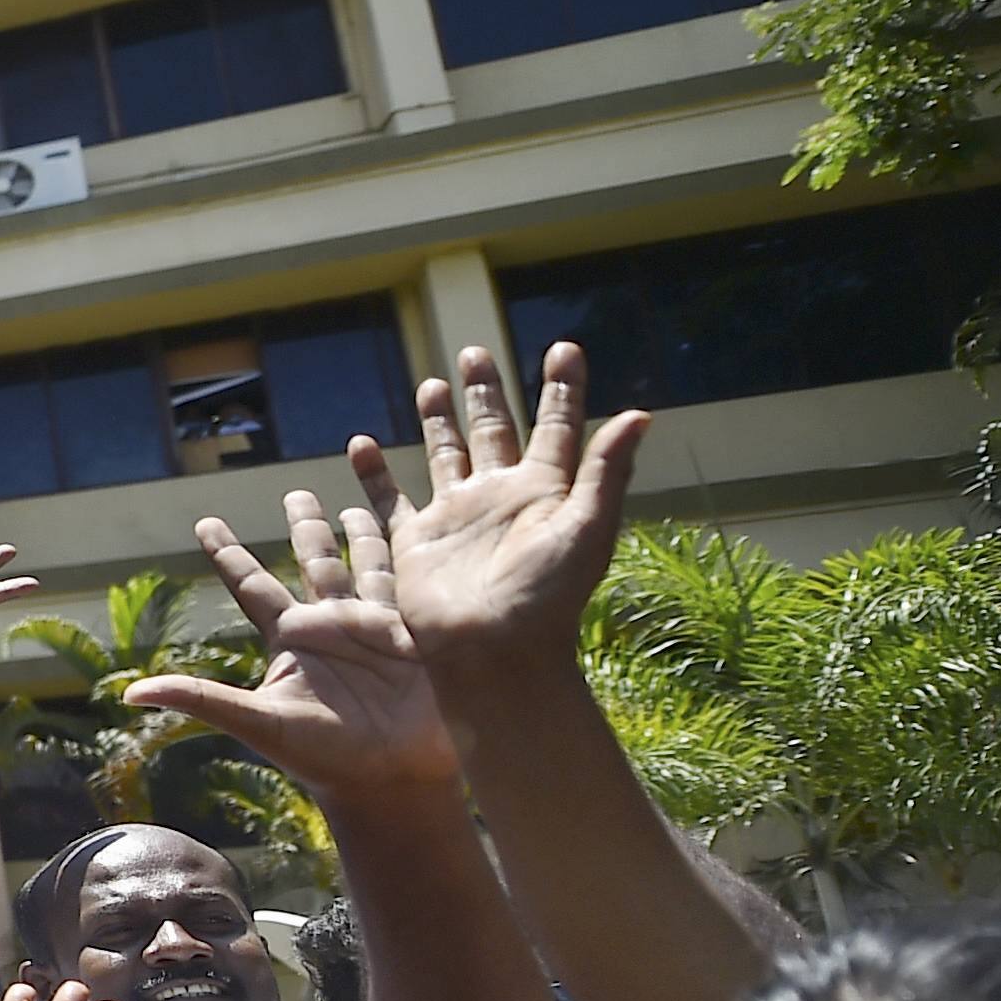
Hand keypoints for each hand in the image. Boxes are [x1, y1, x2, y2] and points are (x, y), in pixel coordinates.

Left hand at [126, 490, 456, 804]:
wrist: (391, 780)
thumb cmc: (323, 758)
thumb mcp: (258, 722)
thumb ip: (201, 699)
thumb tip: (129, 695)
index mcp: (287, 640)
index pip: (250, 584)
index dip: (228, 554)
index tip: (205, 523)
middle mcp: (326, 627)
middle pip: (309, 561)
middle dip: (303, 527)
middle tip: (295, 492)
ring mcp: (369, 628)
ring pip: (358, 563)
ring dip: (353, 532)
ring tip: (347, 502)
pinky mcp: (409, 633)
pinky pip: (401, 580)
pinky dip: (399, 550)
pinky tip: (400, 520)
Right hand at [371, 342, 648, 684]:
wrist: (493, 652)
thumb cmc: (547, 597)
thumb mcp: (586, 528)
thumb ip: (606, 469)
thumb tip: (640, 413)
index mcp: (546, 489)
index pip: (557, 424)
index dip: (562, 387)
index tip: (564, 347)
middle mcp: (501, 496)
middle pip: (495, 429)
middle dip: (487, 391)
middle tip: (475, 351)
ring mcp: (457, 516)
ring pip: (446, 454)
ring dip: (440, 420)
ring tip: (433, 384)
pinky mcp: (418, 540)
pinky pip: (391, 498)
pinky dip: (375, 473)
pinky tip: (360, 444)